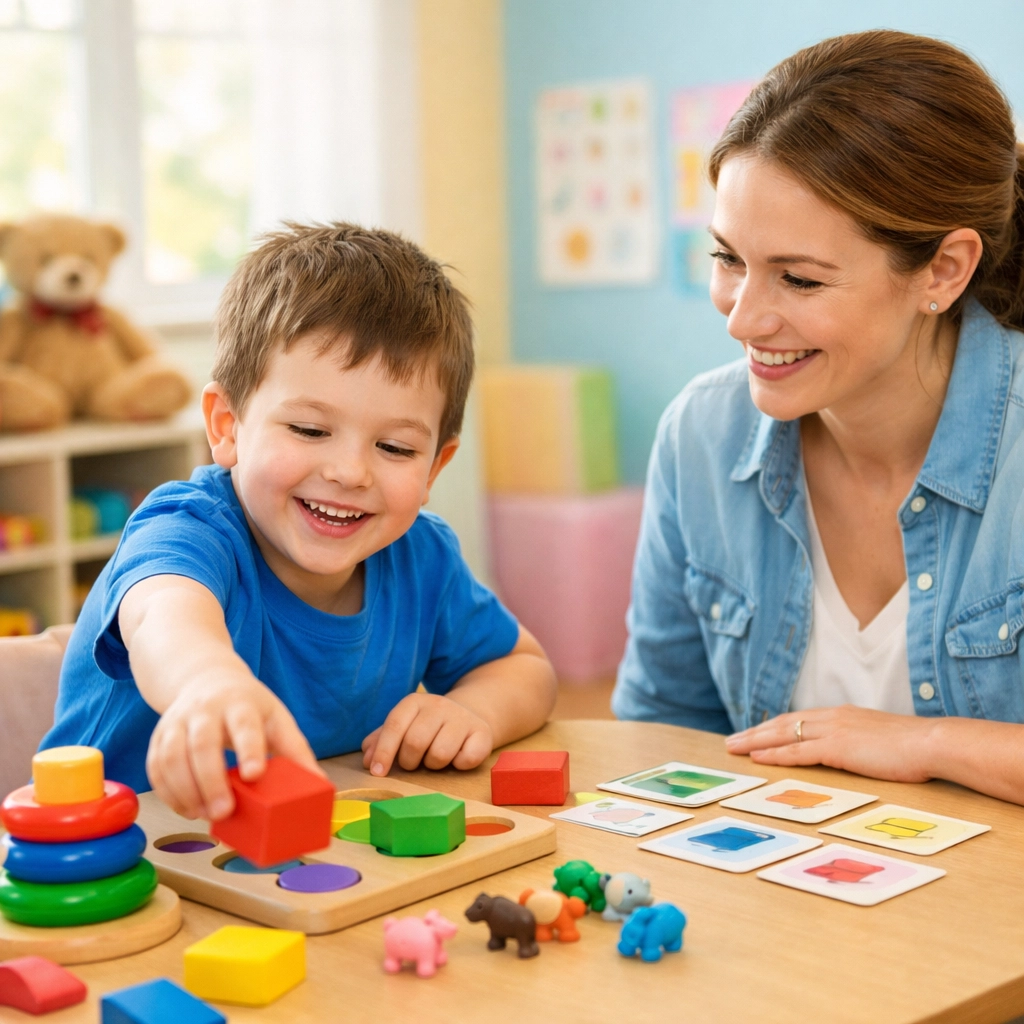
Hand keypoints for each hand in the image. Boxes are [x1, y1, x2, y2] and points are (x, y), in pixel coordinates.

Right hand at [146, 670, 321, 820]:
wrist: (206, 678)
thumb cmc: (249, 706)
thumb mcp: (277, 718)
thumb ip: (295, 751)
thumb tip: (321, 786)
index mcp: (240, 703)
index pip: (244, 725)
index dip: (249, 749)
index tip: (254, 775)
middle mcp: (205, 709)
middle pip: (202, 743)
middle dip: (211, 781)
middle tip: (223, 811)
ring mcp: (178, 721)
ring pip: (171, 756)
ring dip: (185, 791)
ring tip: (204, 815)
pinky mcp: (159, 736)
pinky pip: (155, 766)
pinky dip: (167, 792)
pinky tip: (186, 809)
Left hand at [361, 693, 493, 775]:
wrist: (468, 715)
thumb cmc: (427, 727)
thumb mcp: (403, 727)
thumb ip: (381, 741)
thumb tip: (367, 759)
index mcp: (414, 702)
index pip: (395, 725)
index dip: (384, 751)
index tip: (377, 772)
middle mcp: (438, 705)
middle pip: (415, 742)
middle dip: (410, 761)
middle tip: (414, 763)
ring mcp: (462, 717)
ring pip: (440, 754)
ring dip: (434, 765)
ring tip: (436, 758)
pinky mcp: (482, 732)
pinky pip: (466, 759)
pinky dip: (459, 764)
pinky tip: (458, 756)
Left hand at [724, 705, 939, 783]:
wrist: (931, 743)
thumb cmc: (913, 746)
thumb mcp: (879, 739)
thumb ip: (859, 742)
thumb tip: (852, 753)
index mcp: (842, 715)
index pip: (798, 719)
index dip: (773, 727)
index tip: (754, 734)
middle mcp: (832, 718)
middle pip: (783, 723)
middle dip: (755, 733)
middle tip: (731, 742)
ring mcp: (834, 731)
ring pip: (784, 734)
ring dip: (756, 742)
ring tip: (733, 749)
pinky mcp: (838, 748)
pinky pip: (798, 751)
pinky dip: (776, 754)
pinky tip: (758, 758)